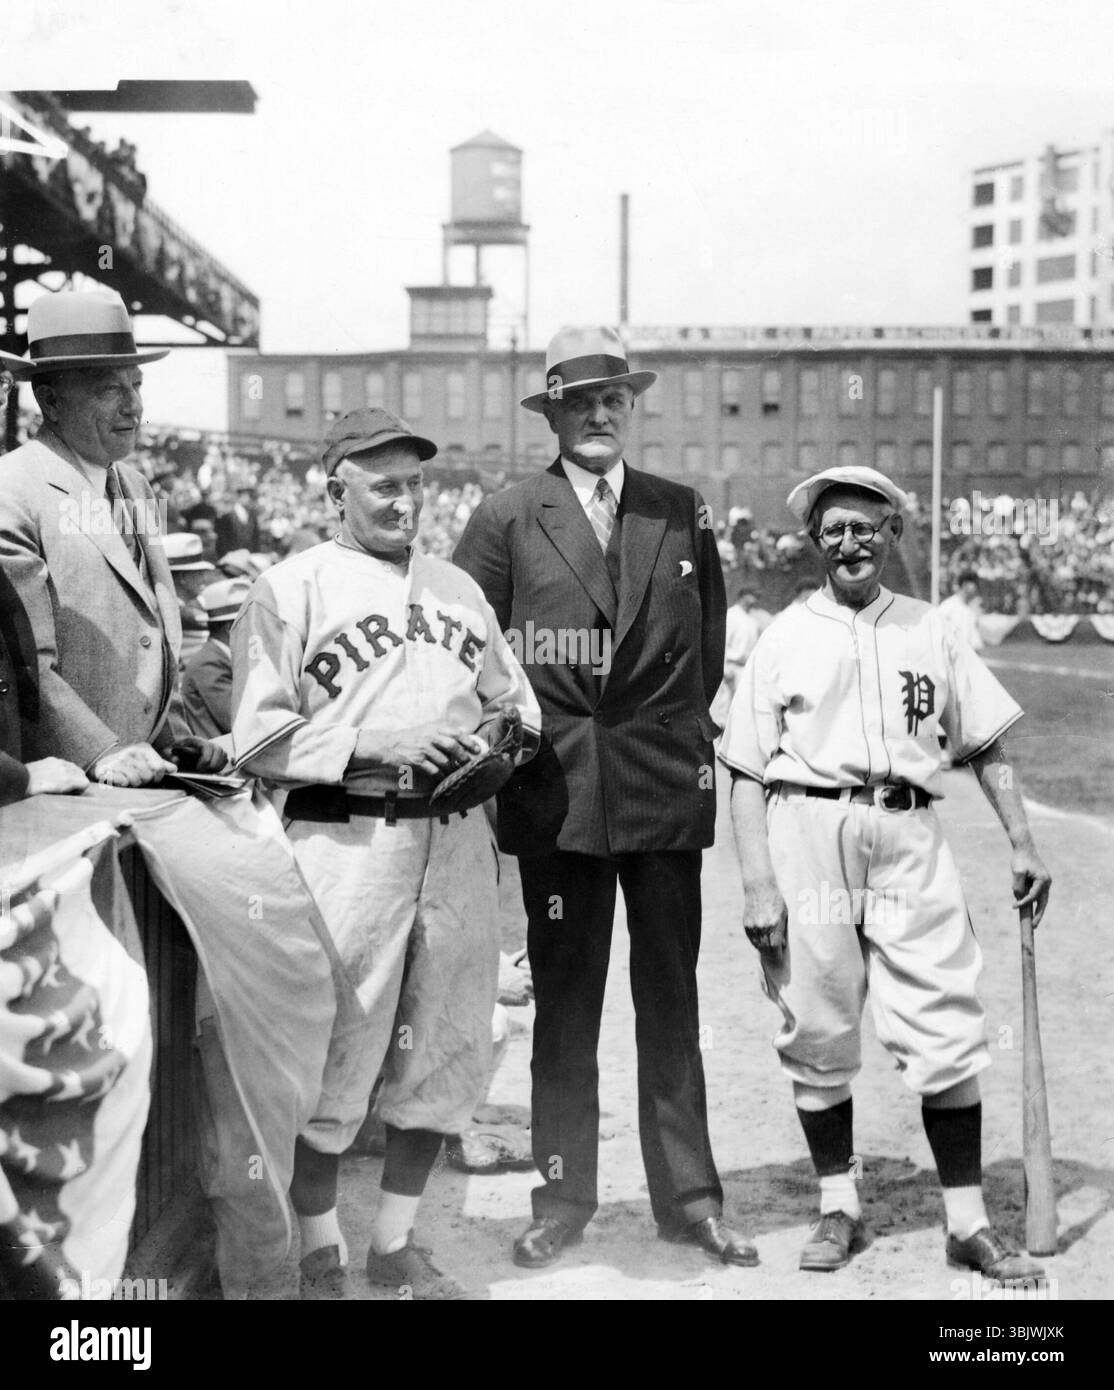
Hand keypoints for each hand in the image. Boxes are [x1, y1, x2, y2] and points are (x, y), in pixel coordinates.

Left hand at [24, 758, 88, 795]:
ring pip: (74, 767)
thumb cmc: (35, 792)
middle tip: (69, 788)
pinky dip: (64, 769)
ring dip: (72, 774)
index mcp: (67, 780)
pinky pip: (65, 763)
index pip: (85, 782)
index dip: (81, 790)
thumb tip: (75, 791)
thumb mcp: (54, 796)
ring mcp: (59, 762)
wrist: (20, 780)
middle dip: (78, 781)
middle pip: (82, 774)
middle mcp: (65, 769)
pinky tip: (55, 775)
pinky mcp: (52, 759)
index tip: (74, 793)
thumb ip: (68, 791)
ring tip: (62, 781)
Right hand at [90, 743, 177, 787]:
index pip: (159, 768)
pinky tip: (119, 778)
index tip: (152, 778)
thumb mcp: (145, 758)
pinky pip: (122, 782)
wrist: (103, 757)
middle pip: (147, 776)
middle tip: (136, 777)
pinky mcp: (107, 769)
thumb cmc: (129, 761)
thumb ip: (160, 764)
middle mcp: (132, 752)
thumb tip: (174, 769)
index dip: (157, 777)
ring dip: (132, 783)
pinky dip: (122, 783)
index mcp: (144, 749)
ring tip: (127, 778)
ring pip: (135, 781)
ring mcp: (119, 760)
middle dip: (143, 781)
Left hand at [171, 737, 228, 773]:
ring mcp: (213, 747)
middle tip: (204, 772)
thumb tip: (176, 760)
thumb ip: (171, 756)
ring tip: (208, 772)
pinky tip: (212, 770)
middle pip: (218, 750)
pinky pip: (225, 758)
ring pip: (223, 754)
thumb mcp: (168, 752)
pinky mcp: (216, 753)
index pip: (207, 747)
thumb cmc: (173, 750)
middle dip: (213, 764)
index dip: (205, 759)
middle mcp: (206, 742)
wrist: (177, 747)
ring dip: (218, 765)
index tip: (198, 768)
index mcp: (195, 740)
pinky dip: (221, 765)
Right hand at [353, 725, 475, 776]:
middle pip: (453, 746)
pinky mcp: (417, 761)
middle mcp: (430, 736)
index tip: (477, 750)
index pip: (456, 733)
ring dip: (452, 769)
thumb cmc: (409, 738)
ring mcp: (424, 749)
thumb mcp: (425, 729)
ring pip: (445, 761)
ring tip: (456, 773)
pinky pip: (434, 770)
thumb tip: (462, 739)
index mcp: (434, 728)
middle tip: (468, 764)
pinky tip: (443, 778)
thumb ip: (442, 732)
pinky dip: (440, 776)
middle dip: (464, 757)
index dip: (469, 742)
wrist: (388, 745)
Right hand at [743, 876, 787, 953]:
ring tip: (767, 951)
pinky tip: (760, 943)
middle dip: (771, 953)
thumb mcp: (783, 914)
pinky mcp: (746, 923)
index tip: (780, 957)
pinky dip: (756, 942)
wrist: (759, 887)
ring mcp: (753, 925)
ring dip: (763, 949)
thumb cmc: (775, 900)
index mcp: (775, 923)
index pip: (775, 945)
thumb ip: (782, 930)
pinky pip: (751, 938)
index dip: (778, 953)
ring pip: (758, 944)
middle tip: (774, 957)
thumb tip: (781, 945)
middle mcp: (763, 925)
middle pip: (766, 947)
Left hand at [1012, 844, 1051, 928]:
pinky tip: (1029, 909)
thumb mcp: (1017, 872)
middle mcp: (1047, 882)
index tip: (1013, 907)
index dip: (1023, 903)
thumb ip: (1018, 885)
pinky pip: (1038, 895)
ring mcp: (1045, 882)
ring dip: (1037, 910)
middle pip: (1043, 903)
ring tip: (1033, 923)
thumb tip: (1018, 898)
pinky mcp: (1041, 881)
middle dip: (1038, 915)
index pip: (1033, 896)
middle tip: (1033, 927)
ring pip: (1042, 900)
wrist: (1023, 847)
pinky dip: (1034, 902)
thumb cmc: (1020, 859)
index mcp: (1043, 880)